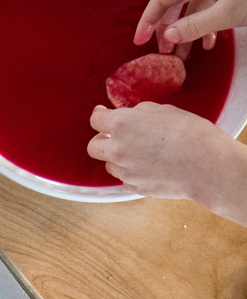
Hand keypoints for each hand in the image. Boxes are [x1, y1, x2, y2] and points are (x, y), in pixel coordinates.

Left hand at [87, 102, 246, 223]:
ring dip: (117, 158)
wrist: (206, 164)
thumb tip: (131, 117)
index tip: (103, 115)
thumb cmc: (190, 133)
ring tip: (139, 153)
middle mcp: (117, 149)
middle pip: (93, 147)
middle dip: (102, 140)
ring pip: (109, 165)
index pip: (96, 120)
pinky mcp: (135, 187)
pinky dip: (132, 173)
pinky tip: (149, 167)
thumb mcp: (163, 111)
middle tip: (115, 137)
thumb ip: (139, 114)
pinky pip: (125, 179)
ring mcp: (124, 171)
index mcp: (122, 124)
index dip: (100, 116)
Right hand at [133, 0, 246, 57]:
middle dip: (168, 28)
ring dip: (186, 29)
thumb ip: (195, 25)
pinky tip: (207, 39)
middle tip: (164, 51)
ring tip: (183, 52)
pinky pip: (209, 2)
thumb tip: (170, 35)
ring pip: (193, 4)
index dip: (148, 20)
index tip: (141, 39)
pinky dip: (204, 21)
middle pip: (176, 1)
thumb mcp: (227, 14)